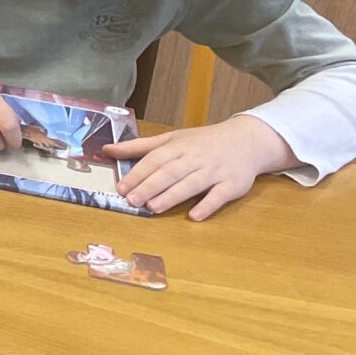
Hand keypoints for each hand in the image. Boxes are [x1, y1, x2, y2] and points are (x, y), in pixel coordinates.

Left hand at [108, 116, 291, 220]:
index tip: (121, 187)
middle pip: (170, 172)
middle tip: (132, 200)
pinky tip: (194, 216)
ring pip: (191, 183)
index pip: (155, 160)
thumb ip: (139, 146)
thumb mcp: (172, 138)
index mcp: (178, 147)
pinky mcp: (232, 184)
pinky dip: (207, 205)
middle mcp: (195, 158)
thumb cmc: (202, 142)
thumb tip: (107, 150)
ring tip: (153, 208)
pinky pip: (219, 195)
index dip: (137, 173)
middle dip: (150, 186)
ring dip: (172, 196)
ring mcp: (214, 171)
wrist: (247, 140)